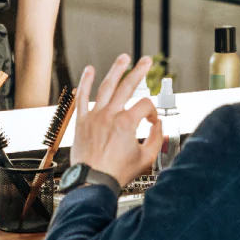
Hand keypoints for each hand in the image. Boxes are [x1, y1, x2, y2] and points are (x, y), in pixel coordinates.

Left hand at [69, 54, 161, 188]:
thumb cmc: (116, 173)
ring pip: (106, 87)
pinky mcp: (82, 122)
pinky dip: (85, 82)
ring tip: (123, 58)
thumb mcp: (146, 159)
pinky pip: (82, 98)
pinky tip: (89, 70)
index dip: (153, 112)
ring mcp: (94, 116)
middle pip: (127, 86)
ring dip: (116, 70)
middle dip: (139, 71)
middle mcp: (109, 115)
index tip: (152, 122)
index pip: (145, 106)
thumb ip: (155, 139)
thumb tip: (157, 128)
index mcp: (126, 123)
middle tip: (146, 61)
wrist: (92, 181)